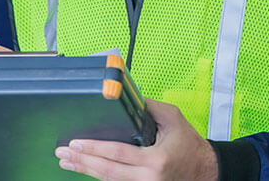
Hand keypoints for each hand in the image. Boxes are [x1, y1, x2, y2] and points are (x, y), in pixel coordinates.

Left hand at [55, 99, 217, 180]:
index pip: (117, 154)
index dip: (94, 148)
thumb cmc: (190, 146)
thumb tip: (128, 96)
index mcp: (155, 160)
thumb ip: (150, 107)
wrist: (205, 171)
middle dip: (82, 162)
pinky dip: (101, 176)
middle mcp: (148, 179)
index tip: (76, 143)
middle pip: (107, 172)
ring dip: (86, 171)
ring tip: (67, 162)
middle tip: (63, 153)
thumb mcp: (174, 119)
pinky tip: (87, 168)